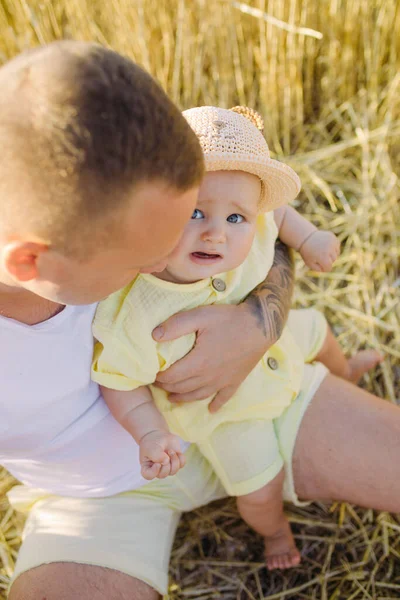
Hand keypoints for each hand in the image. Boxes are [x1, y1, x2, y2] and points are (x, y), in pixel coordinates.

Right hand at [139, 430, 185, 479]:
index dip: (154, 471)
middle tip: (165, 453)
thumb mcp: (151, 447)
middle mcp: (157, 470)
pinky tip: (176, 452)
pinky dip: (180, 458)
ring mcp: (167, 467)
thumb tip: (166, 462)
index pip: (149, 476)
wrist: (159, 435)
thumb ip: (157, 456)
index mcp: (147, 467)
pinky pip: (181, 465)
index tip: (157, 463)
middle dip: (166, 464)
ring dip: (174, 460)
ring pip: (173, 471)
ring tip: (170, 451)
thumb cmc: (152, 442)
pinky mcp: (175, 462)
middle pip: (163, 474)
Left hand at [153, 304, 271, 412]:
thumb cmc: (229, 319)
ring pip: (198, 395)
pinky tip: (211, 410)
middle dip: (167, 387)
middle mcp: (209, 377)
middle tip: (157, 384)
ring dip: (183, 398)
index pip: (171, 376)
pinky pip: (223, 398)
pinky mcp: (236, 380)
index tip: (151, 374)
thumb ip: (176, 325)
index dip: (158, 377)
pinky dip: (215, 405)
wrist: (261, 325)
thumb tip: (154, 336)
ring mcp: (223, 381)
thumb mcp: (200, 315)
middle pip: (182, 388)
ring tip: (172, 398)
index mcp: (198, 363)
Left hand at [300, 230, 339, 271]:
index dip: (323, 267)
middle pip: (333, 260)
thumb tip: (328, 269)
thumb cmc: (307, 253)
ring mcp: (332, 242)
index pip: (329, 268)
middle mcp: (329, 249)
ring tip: (322, 250)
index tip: (317, 263)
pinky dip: (333, 247)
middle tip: (318, 255)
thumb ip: (319, 269)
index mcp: (323, 257)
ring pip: (337, 253)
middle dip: (327, 260)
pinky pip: (337, 246)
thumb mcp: (310, 263)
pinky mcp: (333, 237)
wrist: (305, 237)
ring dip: (331, 254)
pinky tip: (325, 246)